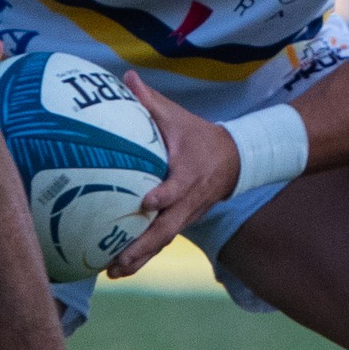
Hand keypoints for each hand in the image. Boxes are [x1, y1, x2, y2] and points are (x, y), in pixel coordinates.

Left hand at [105, 72, 239, 276]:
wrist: (235, 160)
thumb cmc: (198, 136)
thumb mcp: (177, 117)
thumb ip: (150, 101)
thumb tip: (125, 77)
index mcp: (188, 173)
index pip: (177, 188)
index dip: (164, 195)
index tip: (147, 201)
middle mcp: (188, 201)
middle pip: (167, 228)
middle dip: (144, 246)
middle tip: (118, 258)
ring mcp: (186, 215)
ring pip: (163, 241)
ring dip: (140, 258)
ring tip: (113, 272)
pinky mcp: (181, 222)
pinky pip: (161, 242)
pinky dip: (143, 256)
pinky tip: (118, 268)